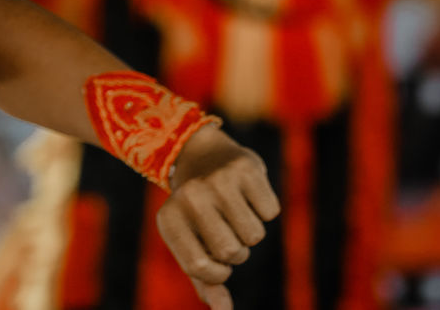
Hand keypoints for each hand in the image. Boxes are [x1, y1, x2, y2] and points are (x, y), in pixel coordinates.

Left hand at [156, 125, 280, 309]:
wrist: (204, 157)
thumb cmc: (198, 214)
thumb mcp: (192, 245)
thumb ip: (206, 282)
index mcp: (169, 219)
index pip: (201, 269)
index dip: (218, 272)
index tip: (214, 259)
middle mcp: (189, 197)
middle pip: (232, 252)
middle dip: (236, 251)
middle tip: (224, 230)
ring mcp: (216, 180)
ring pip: (254, 235)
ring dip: (250, 231)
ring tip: (234, 211)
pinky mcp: (245, 168)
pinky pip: (270, 212)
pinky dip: (264, 209)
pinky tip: (246, 194)